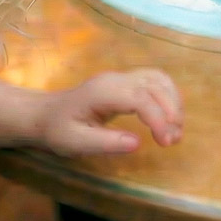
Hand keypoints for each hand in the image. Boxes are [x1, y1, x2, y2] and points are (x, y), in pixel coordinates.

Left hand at [36, 69, 182, 157]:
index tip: (165, 142)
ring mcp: (121, 78)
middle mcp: (115, 79)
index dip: (158, 119)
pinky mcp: (126, 83)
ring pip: (159, 80)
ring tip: (175, 133)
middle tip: (172, 141)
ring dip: (174, 104)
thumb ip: (105, 142)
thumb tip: (137, 143)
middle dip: (171, 112)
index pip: (140, 98)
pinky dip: (169, 98)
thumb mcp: (75, 142)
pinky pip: (155, 82)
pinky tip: (169, 120)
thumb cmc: (57, 130)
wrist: (46, 115)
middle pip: (155, 85)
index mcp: (102, 92)